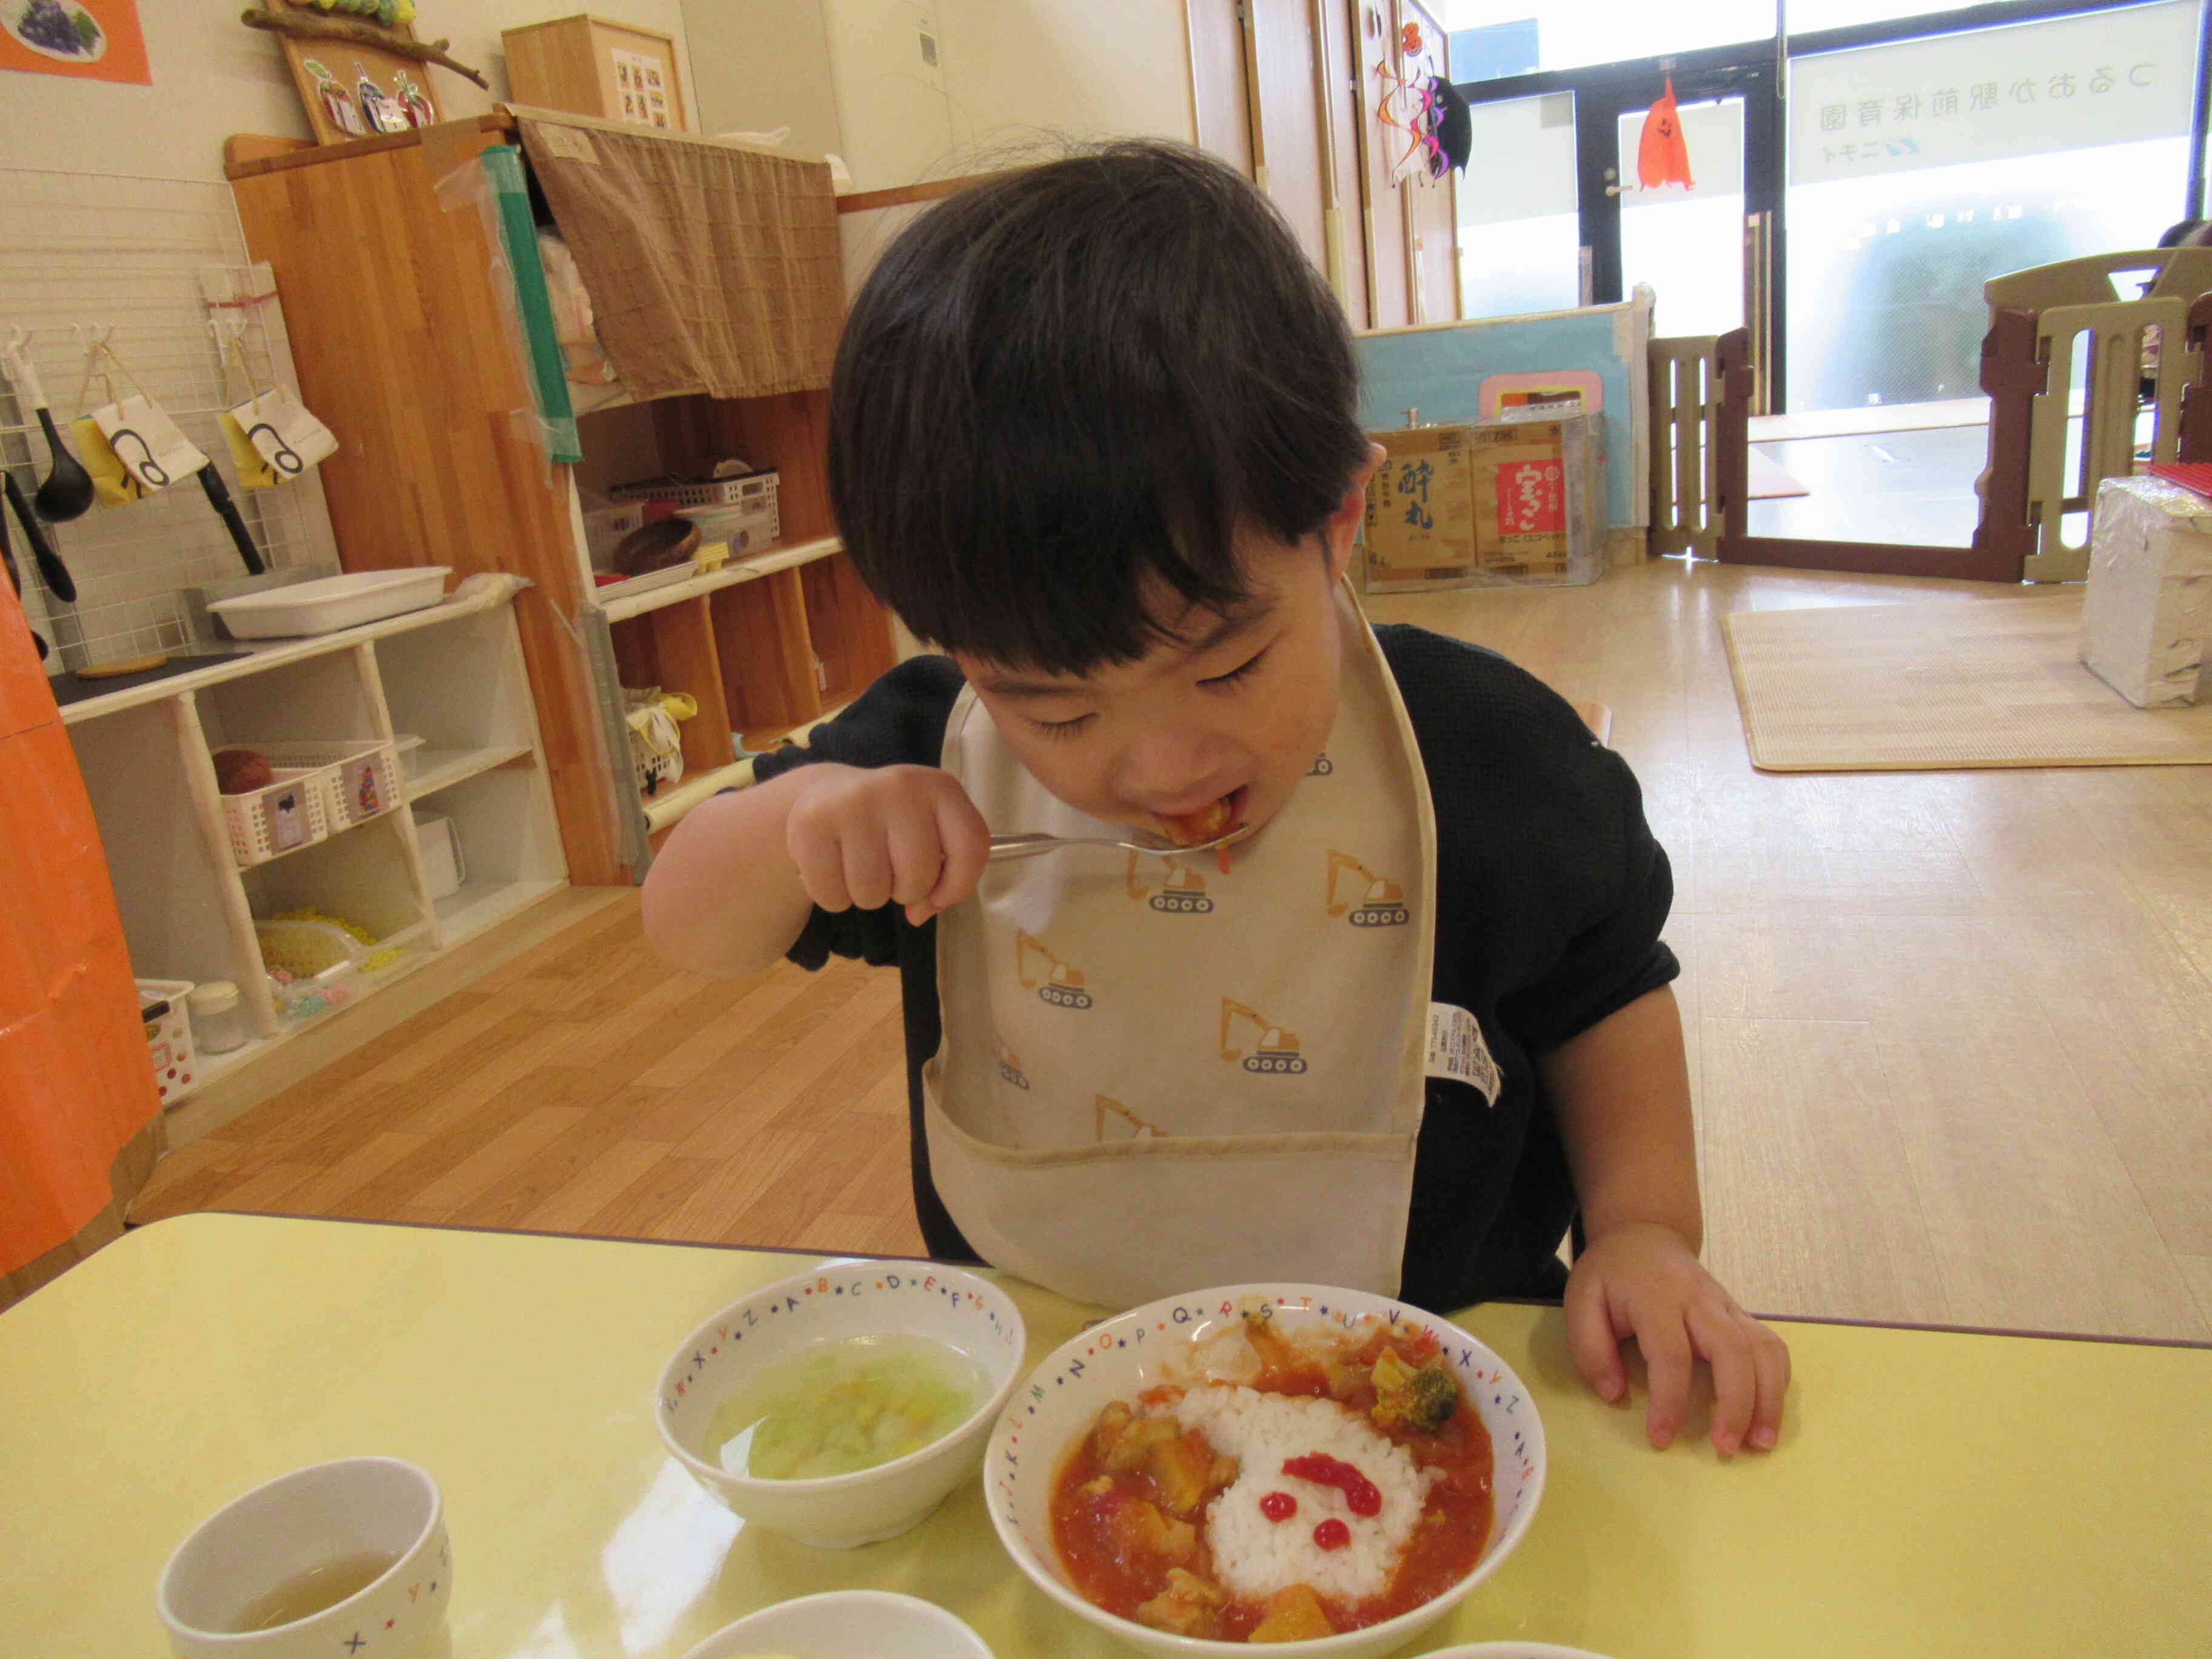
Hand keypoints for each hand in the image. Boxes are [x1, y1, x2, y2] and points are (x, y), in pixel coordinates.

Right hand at [784, 763, 989, 925]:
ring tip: (860, 865)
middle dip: (904, 891)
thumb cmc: (892, 825)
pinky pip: (833, 897)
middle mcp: (899, 787)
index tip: (938, 895)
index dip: (958, 885)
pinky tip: (833, 868)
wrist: (828, 795)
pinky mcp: (811, 823)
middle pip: (917, 878)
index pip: (971, 847)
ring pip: (872, 893)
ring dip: (868, 896)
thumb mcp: (931, 835)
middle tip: (888, 868)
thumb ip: (944, 878)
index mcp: (941, 788)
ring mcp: (853, 802)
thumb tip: (918, 914)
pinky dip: (834, 898)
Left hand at [1564, 1221, 1790, 1455]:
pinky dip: (1777, 1381)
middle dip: (1736, 1404)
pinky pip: (1771, 1346)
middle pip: (1733, 1350)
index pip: (1671, 1353)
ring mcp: (1727, 1305)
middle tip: (1727, 1449)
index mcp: (1656, 1297)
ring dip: (1769, 1398)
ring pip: (1764, 1348)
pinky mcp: (1742, 1314)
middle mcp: (1700, 1299)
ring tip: (1760, 1442)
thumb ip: (1590, 1347)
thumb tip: (1614, 1394)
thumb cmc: (1611, 1274)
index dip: (1669, 1400)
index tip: (1661, 1439)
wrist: (1643, 1235)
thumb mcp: (1580, 1299)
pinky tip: (1767, 1413)